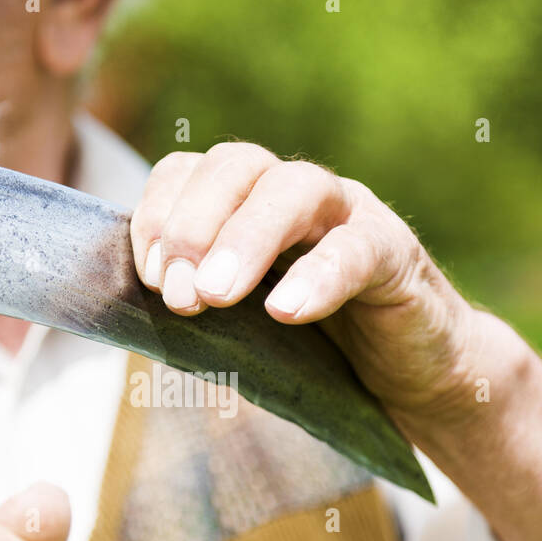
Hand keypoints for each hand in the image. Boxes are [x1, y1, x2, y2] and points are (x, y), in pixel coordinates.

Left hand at [130, 143, 487, 433]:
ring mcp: (351, 216)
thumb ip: (197, 303)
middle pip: (238, 165)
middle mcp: (298, 194)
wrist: (414, 375)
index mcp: (249, 203)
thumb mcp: (244, 323)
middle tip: (173, 293)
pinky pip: (357, 249)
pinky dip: (318, 277)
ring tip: (214, 294)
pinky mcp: (398, 255)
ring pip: (295, 190)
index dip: (158, 213)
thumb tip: (128, 311)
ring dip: (245, 238)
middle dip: (193, 224)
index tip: (144, 276)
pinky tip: (287, 312)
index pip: (191, 170)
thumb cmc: (319, 347)